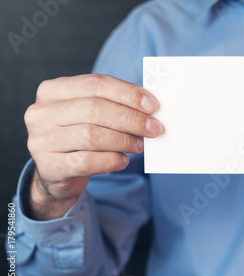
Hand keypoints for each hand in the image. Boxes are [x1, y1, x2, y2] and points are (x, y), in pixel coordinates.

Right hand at [24, 74, 162, 219]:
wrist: (57, 173)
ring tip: (140, 146)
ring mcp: (40, 140)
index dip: (128, 94)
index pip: (96, 83)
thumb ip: (113, 105)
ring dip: (123, 140)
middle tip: (153, 128)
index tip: (152, 105)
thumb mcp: (90, 115)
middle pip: (94, 109)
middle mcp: (41, 112)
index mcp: (53, 90)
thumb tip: (149, 108)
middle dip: (130, 118)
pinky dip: (111, 161)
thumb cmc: (80, 136)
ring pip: (91, 135)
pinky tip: (123, 160)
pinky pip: (86, 162)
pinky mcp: (48, 167)